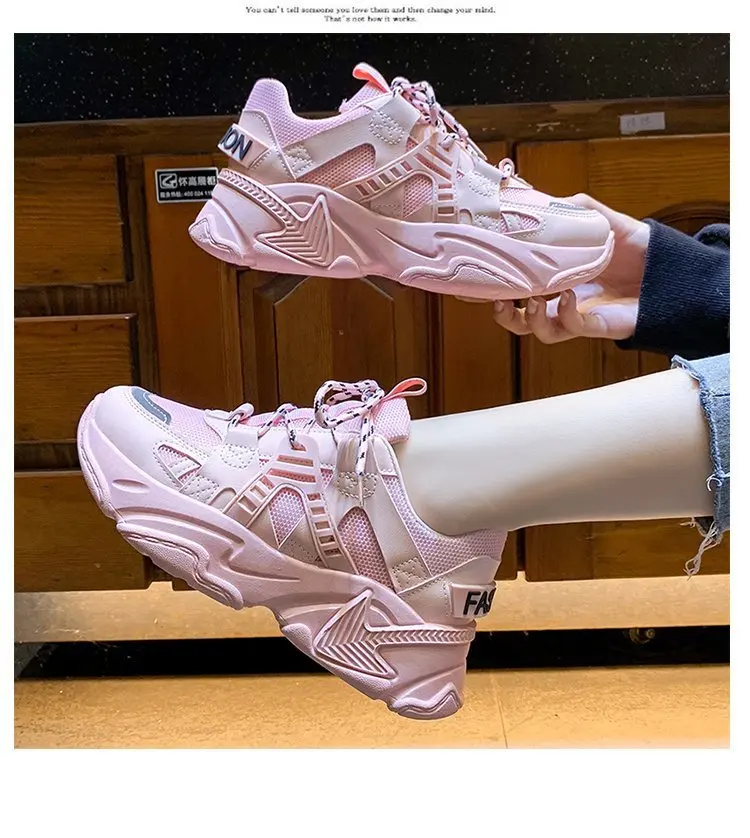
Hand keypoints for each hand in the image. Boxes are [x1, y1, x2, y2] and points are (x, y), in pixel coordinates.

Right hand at [491, 194, 650, 342]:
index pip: (519, 290)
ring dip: (530, 319)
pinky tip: (566, 298)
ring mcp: (580, 316)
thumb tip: (549, 199)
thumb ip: (578, 210)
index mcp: (559, 280)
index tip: (479, 284)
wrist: (674, 269)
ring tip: (532, 301)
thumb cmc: (638, 249)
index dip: (497, 290)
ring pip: (542, 332)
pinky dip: (564, 315)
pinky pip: (573, 328)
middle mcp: (564, 302)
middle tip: (498, 301)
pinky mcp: (599, 325)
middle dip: (505, 316)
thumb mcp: (604, 223)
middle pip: (522, 321)